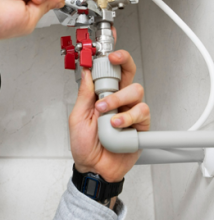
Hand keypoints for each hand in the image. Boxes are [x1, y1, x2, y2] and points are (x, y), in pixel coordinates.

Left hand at [69, 50, 149, 182]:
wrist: (93, 168)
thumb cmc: (84, 145)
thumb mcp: (77, 117)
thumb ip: (84, 95)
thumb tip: (86, 72)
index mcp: (101, 96)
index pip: (110, 72)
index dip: (112, 59)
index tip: (107, 52)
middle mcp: (118, 100)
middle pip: (129, 73)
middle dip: (124, 63)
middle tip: (114, 61)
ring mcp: (130, 111)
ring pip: (136, 91)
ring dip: (118, 99)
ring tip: (105, 113)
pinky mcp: (140, 125)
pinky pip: (141, 112)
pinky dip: (127, 117)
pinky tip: (117, 125)